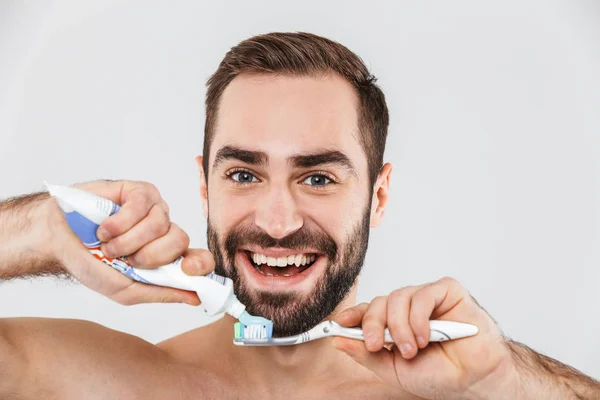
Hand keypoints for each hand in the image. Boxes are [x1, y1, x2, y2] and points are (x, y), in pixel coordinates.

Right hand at [48, 180, 214, 305]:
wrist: (59, 238)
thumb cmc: (92, 262)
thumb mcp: (125, 289)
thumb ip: (160, 292)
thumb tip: (196, 298)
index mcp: (167, 257)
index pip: (199, 259)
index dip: (199, 264)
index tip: (186, 270)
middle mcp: (165, 232)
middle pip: (179, 240)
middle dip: (149, 256)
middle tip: (124, 260)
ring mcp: (154, 210)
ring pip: (161, 224)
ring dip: (128, 240)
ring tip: (108, 244)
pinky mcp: (140, 192)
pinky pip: (142, 205)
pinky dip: (119, 222)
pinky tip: (104, 228)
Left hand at [332, 277, 516, 399]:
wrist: (476, 380)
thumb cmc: (440, 374)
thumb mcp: (395, 370)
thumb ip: (367, 354)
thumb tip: (337, 340)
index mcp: (396, 324)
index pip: (369, 311)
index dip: (353, 314)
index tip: (339, 324)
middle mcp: (409, 308)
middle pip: (380, 302)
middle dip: (373, 323)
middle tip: (377, 345)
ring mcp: (428, 298)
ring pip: (398, 297)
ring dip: (399, 326)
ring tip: (410, 349)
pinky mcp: (447, 291)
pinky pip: (422, 294)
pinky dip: (418, 317)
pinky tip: (426, 337)